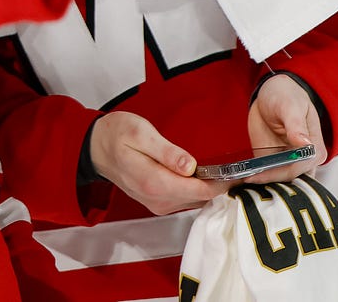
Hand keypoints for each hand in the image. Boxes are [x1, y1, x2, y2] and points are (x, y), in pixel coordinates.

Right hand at [88, 111, 227, 214]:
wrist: (97, 148)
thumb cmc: (117, 134)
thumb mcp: (141, 133)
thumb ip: (167, 152)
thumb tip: (191, 167)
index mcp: (154, 182)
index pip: (200, 191)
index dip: (222, 182)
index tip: (240, 171)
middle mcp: (157, 199)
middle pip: (200, 197)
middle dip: (218, 184)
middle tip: (237, 167)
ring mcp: (157, 204)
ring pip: (194, 200)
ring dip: (208, 187)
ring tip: (222, 169)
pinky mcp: (158, 202)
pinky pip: (185, 199)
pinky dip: (196, 189)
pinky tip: (200, 175)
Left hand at [244, 74, 326, 183]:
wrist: (272, 93)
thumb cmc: (286, 95)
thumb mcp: (290, 106)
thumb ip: (296, 125)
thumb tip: (305, 144)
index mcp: (314, 150)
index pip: (297, 169)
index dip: (276, 174)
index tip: (256, 175)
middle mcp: (304, 161)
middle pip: (288, 180)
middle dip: (268, 183)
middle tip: (243, 181)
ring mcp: (287, 163)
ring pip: (278, 182)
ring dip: (260, 184)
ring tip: (238, 183)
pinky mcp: (272, 163)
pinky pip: (265, 176)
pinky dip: (254, 179)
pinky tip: (238, 178)